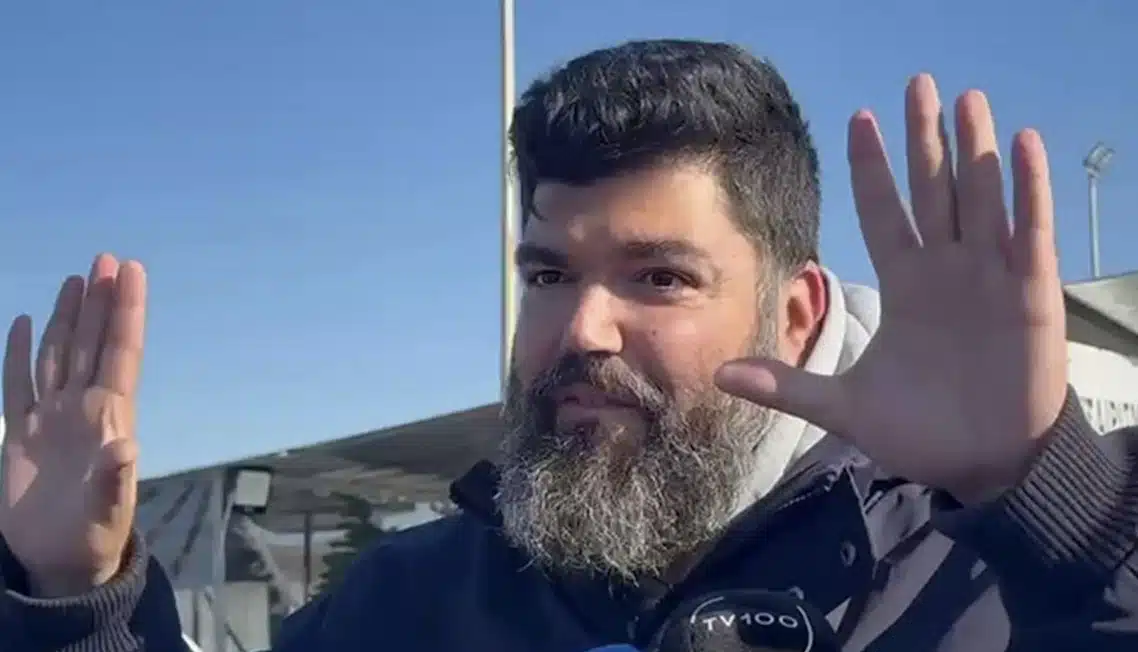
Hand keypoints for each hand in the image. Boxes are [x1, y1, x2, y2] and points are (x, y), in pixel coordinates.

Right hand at [1, 254, 146, 595]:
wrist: (61, 559)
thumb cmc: (95, 534)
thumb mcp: (108, 510)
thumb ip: (113, 479)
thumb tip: (126, 447)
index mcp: (111, 417)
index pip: (121, 351)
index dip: (126, 311)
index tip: (133, 271)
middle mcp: (83, 407)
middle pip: (92, 342)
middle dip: (100, 301)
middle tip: (106, 258)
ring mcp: (52, 417)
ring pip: (60, 353)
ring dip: (68, 317)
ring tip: (77, 279)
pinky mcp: (21, 432)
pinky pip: (18, 382)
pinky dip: (19, 352)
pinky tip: (26, 323)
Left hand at [716, 74, 1067, 502]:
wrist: (984, 466)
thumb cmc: (922, 431)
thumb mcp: (845, 407)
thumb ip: (787, 385)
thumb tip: (718, 374)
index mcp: (905, 286)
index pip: (883, 212)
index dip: (872, 168)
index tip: (859, 120)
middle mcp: (946, 271)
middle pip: (932, 190)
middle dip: (924, 139)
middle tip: (917, 83)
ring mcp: (989, 278)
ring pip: (980, 199)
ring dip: (975, 150)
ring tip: (967, 98)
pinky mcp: (1031, 295)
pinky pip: (1030, 233)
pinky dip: (1028, 191)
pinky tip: (1023, 145)